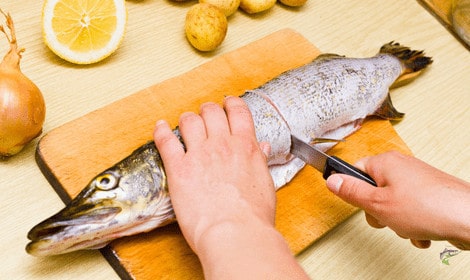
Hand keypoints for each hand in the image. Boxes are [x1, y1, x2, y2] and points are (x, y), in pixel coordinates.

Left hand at [153, 96, 308, 278]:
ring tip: (185, 122)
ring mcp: (199, 154)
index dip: (231, 103)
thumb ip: (260, 162)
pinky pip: (166, 141)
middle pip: (211, 112)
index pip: (238, 112)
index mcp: (246, 147)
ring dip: (187, 119)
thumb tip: (262, 148)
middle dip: (207, 110)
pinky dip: (160, 131)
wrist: (235, 233)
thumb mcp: (265, 184)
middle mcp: (222, 144)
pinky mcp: (179, 168)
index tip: (228, 103)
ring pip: (189, 121)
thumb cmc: (252, 217)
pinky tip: (159, 127)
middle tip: (205, 114)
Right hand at [326, 151, 469, 249]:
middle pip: (374, 189)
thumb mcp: (377, 203)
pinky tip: (421, 232)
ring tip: (407, 227)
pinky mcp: (430, 194)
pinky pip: (410, 210)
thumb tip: (332, 180)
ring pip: (392, 203)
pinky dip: (412, 223)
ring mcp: (417, 180)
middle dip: (377, 211)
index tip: (355, 202)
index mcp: (385, 162)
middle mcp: (402, 167)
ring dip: (395, 221)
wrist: (468, 218)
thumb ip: (352, 192)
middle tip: (384, 217)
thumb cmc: (428, 207)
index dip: (353, 190)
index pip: (355, 170)